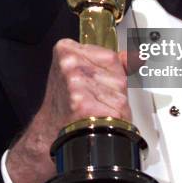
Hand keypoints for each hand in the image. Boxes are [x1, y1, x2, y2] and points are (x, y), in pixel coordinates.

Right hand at [6, 38, 129, 182]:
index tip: (98, 84)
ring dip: (115, 103)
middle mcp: (70, 63)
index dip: (110, 75)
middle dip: (114, 89)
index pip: (111, 56)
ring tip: (96, 109)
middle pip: (116, 72)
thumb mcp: (81, 73)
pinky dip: (116, 117)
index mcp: (66, 50)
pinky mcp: (83, 103)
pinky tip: (98, 119)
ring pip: (119, 90)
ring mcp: (76, 82)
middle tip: (95, 99)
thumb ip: (107, 63)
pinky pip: (117, 107)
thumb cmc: (66, 105)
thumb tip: (131, 56)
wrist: (50, 133)